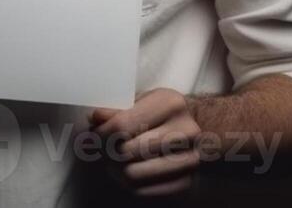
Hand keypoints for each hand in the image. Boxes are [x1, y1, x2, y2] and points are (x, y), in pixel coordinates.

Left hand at [88, 88, 202, 196]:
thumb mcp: (141, 100)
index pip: (122, 125)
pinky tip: (127, 171)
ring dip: (115, 170)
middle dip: (107, 151)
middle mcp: (185, 132)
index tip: (94, 134)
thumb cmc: (161, 112)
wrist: (197, 127)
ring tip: (112, 161)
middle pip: (126, 152)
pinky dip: (128, 184)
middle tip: (102, 148)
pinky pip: (144, 192)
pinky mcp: (186, 182)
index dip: (101, 133)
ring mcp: (189, 160)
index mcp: (171, 104)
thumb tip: (94, 120)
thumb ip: (117, 109)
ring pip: (133, 174)